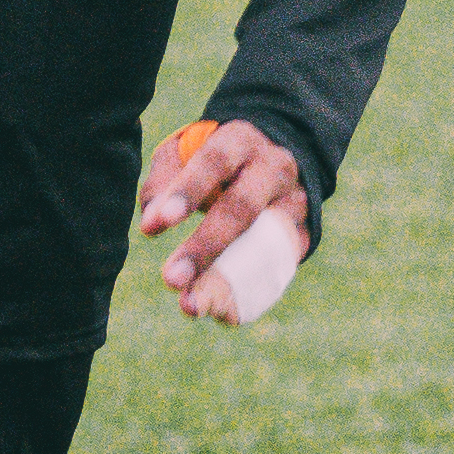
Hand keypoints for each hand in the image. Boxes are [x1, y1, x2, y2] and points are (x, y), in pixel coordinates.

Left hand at [134, 117, 309, 320]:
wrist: (269, 158)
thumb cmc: (212, 159)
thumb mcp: (184, 152)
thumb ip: (164, 179)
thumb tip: (150, 220)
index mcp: (241, 140)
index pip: (215, 161)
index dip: (187, 193)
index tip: (154, 226)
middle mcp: (274, 169)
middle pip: (243, 208)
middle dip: (205, 247)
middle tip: (170, 279)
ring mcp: (294, 204)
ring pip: (266, 246)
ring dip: (227, 281)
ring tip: (191, 306)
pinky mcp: (303, 235)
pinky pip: (280, 270)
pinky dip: (249, 294)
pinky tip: (218, 314)